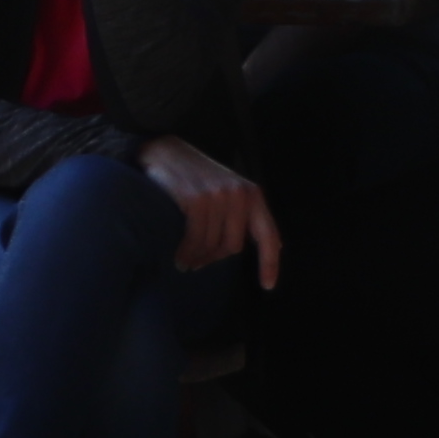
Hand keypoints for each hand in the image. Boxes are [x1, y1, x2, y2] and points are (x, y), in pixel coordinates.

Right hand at [138, 135, 279, 284]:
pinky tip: (180, 258)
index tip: (268, 286)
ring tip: (185, 263)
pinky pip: (194, 238)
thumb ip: (244, 215)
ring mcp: (218, 197)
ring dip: (197, 259)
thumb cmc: (195, 177)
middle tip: (198, 265)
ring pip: (212, 244)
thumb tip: (274, 247)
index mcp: (253, 195)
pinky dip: (186, 253)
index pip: (268, 235)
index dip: (270, 263)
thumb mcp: (227, 191)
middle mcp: (240, 195)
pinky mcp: (196, 200)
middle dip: (214, 260)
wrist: (164, 151)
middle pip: (233, 246)